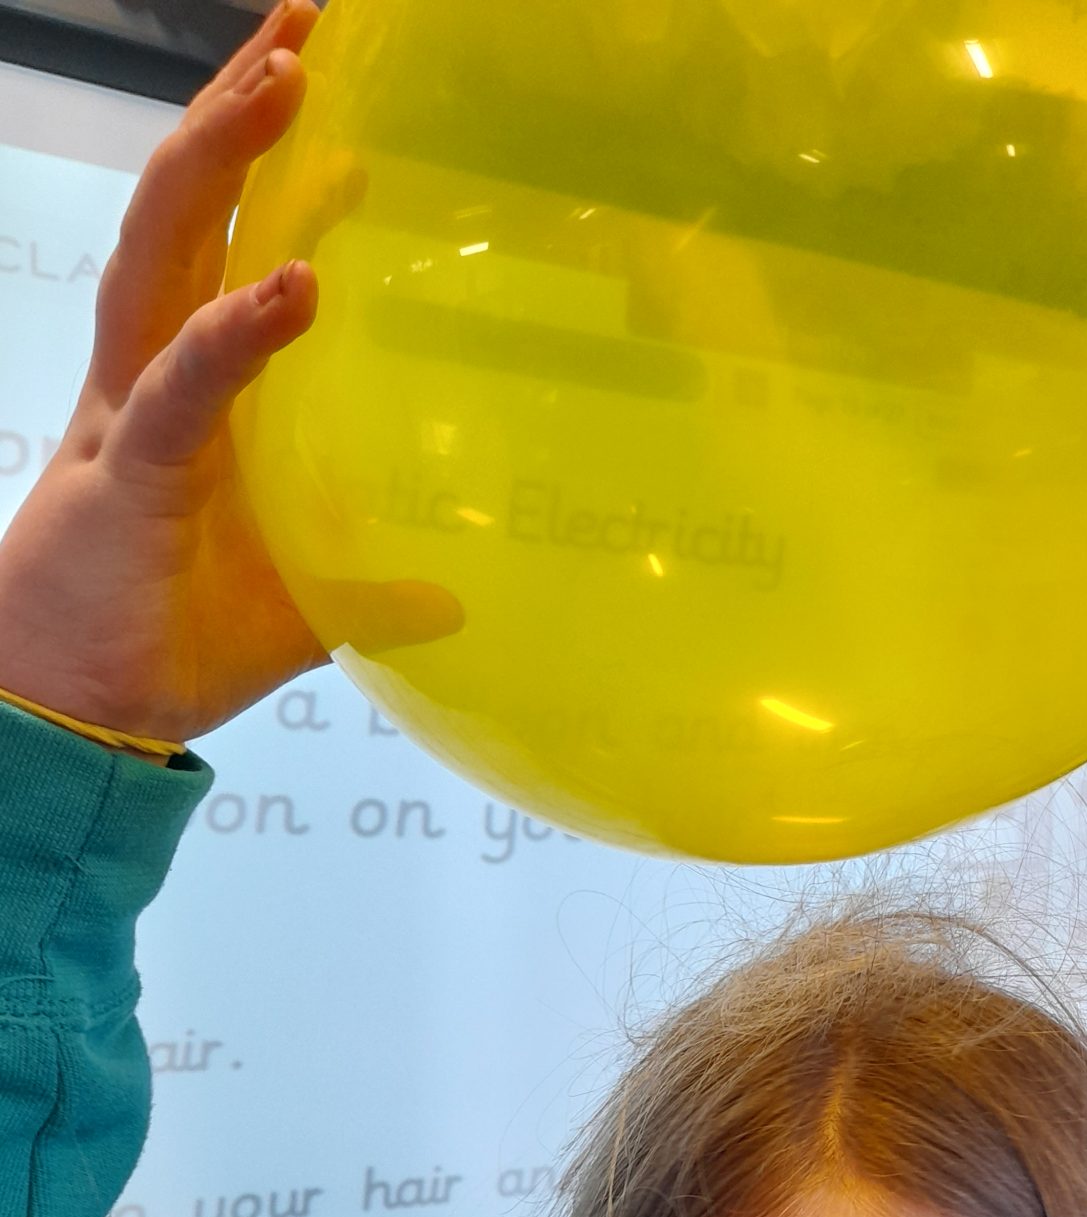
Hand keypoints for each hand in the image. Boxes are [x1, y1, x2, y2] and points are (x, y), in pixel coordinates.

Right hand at [0, 0, 461, 745]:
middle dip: (237, 115)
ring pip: (163, 258)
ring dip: (218, 163)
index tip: (335, 113)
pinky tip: (296, 283)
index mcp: (184, 399)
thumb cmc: (163, 647)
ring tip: (282, 76)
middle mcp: (149, 383)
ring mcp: (132, 419)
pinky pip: (182, 391)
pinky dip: (234, 335)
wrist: (81, 724)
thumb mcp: (298, 612)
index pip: (220, 256)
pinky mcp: (132, 478)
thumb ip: (369, 590)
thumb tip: (453, 595)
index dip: (264, 176)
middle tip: (303, 23)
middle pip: (185, 217)